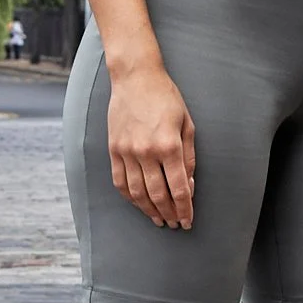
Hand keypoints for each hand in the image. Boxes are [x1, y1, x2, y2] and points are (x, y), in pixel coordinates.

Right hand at [107, 64, 195, 228]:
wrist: (135, 78)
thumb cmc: (166, 98)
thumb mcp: (187, 124)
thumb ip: (188, 157)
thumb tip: (189, 186)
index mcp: (169, 145)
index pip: (178, 188)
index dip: (184, 209)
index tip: (188, 221)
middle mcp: (146, 152)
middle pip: (158, 195)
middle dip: (169, 214)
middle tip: (175, 225)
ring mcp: (127, 151)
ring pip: (137, 193)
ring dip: (149, 210)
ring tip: (159, 220)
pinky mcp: (114, 149)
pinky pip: (120, 182)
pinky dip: (130, 197)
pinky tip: (139, 204)